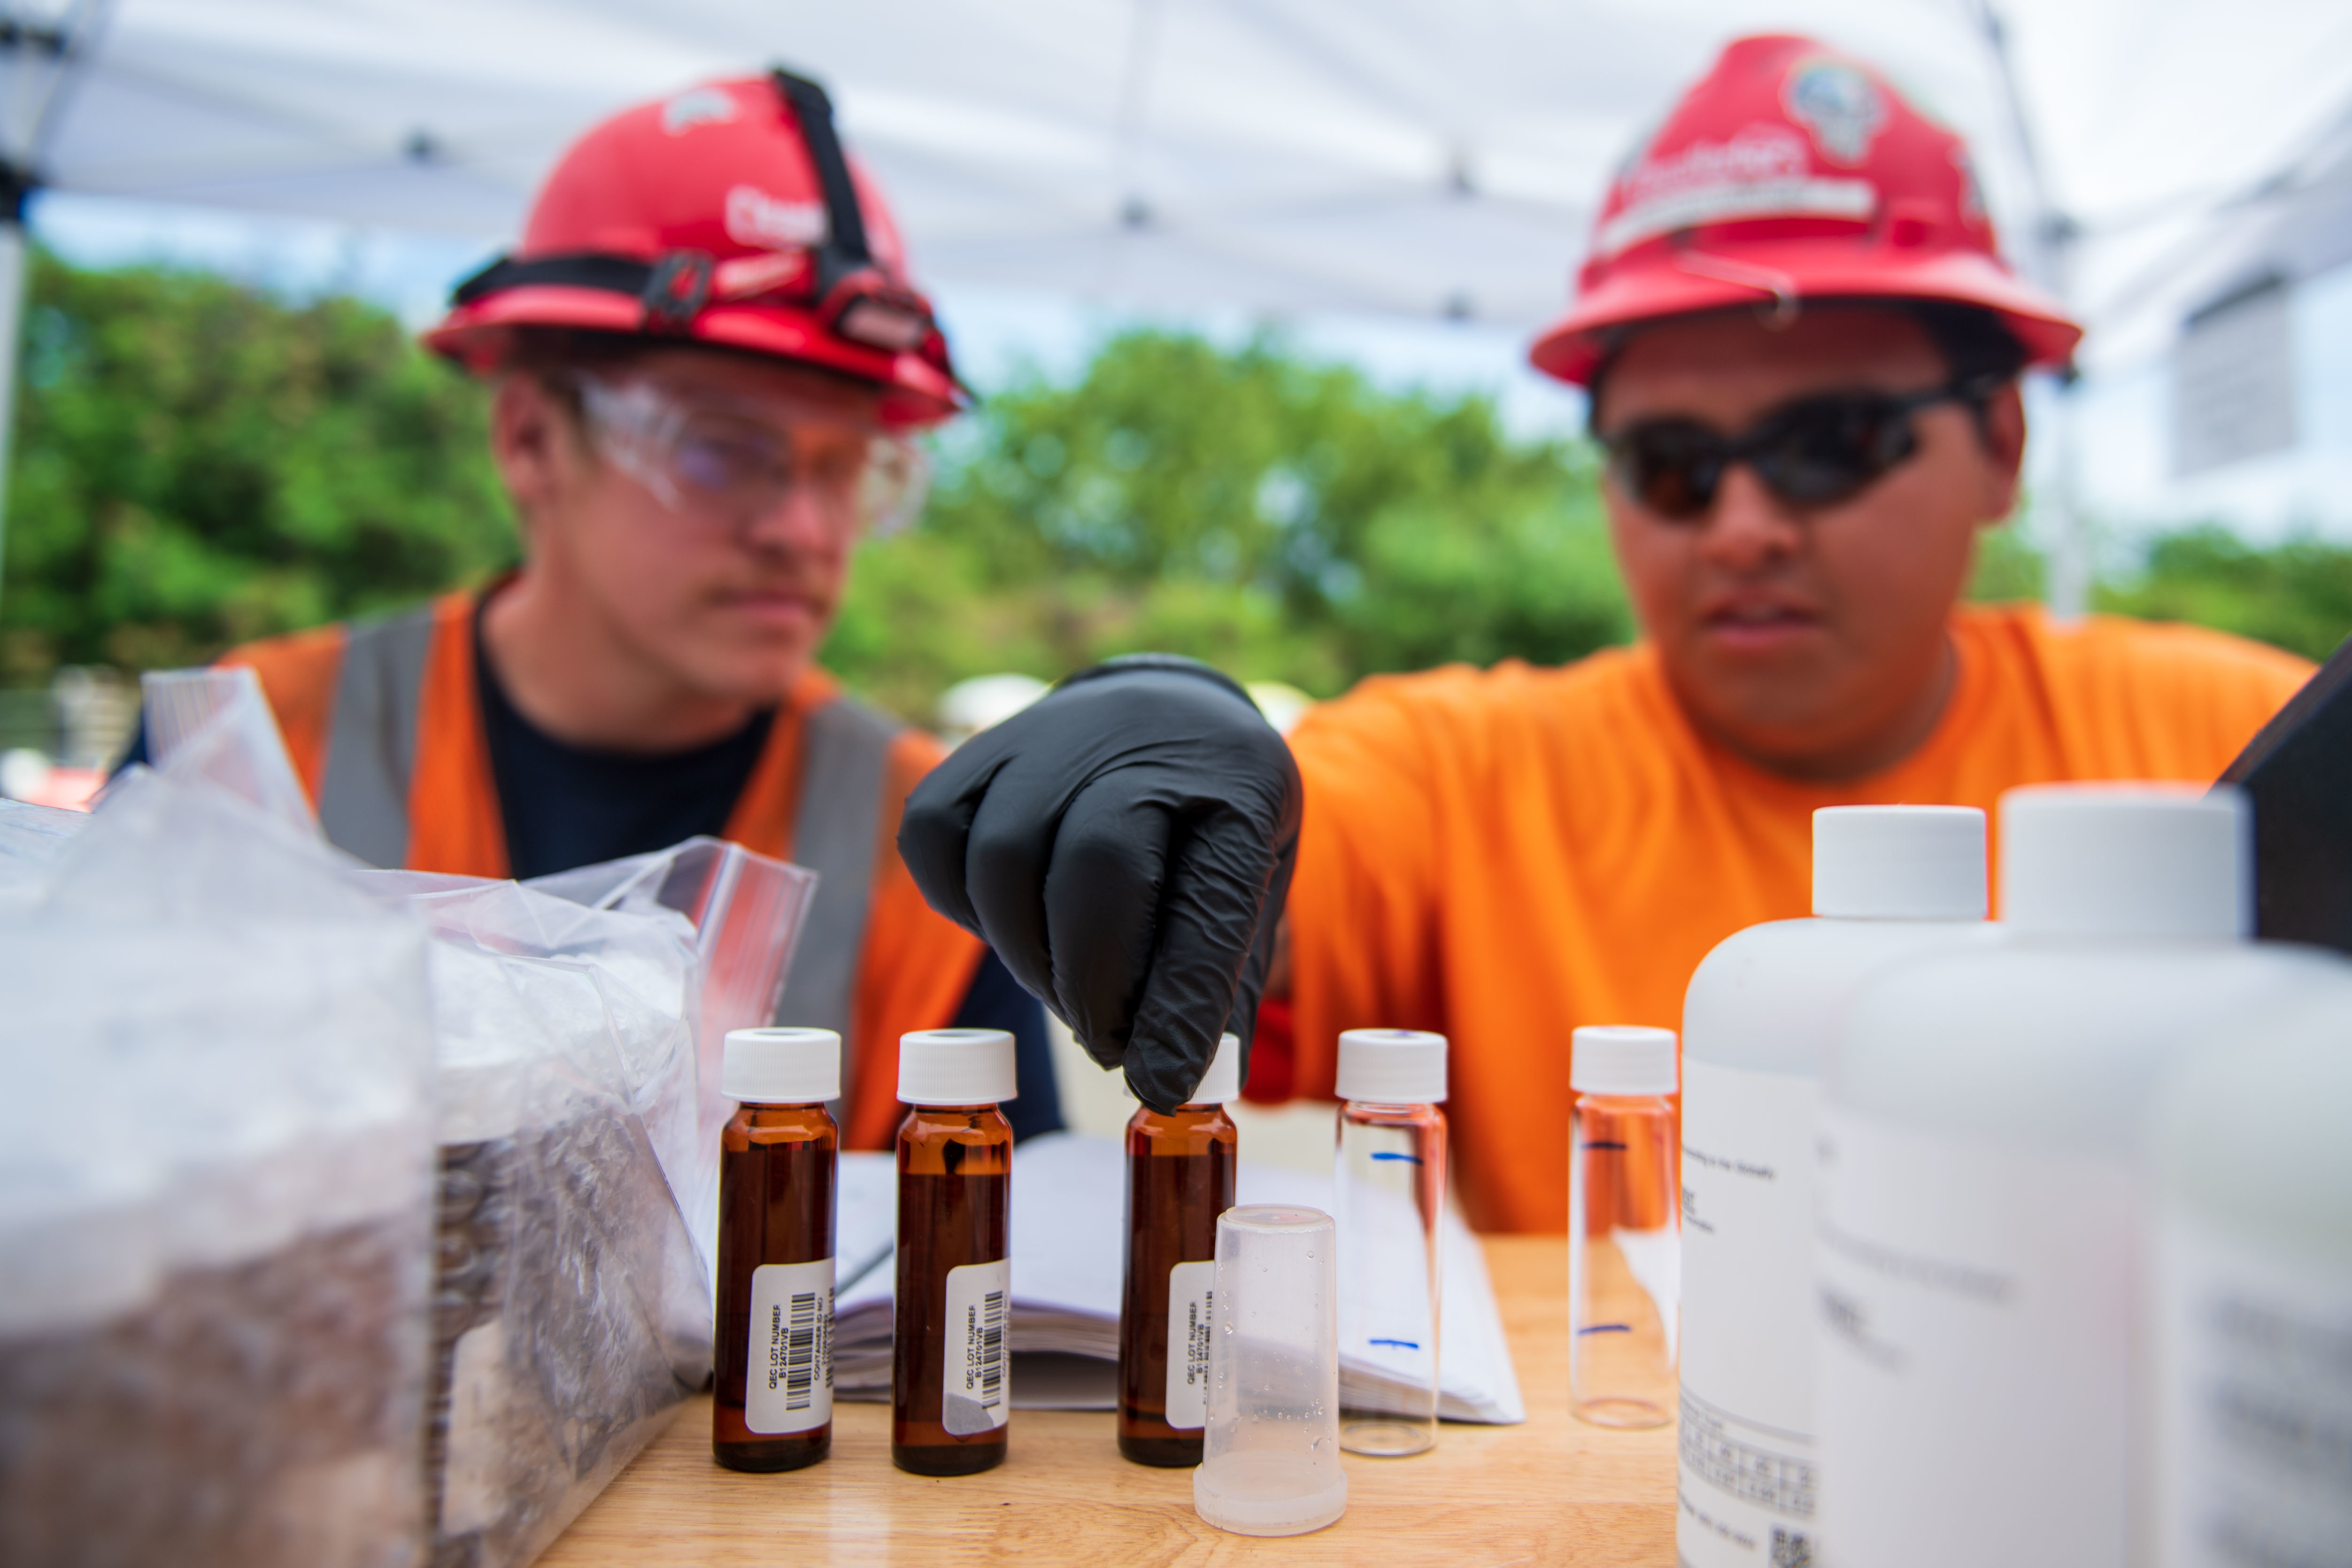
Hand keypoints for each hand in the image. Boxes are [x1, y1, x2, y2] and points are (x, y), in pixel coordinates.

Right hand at [900, 657, 1301, 1111]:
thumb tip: (1175, 1089)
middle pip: (1096, 866)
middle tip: (1108, 1043)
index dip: (1181, 1002)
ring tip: (1067, 986)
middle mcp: (1144, 739)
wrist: (1164, 722)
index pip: (1209, 897)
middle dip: (1093, 983)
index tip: (1162, 1086)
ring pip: (1003, 858)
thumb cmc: (1209, 831)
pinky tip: (1013, 924)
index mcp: (1240, 781)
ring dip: (1027, 954)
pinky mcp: (975, 749)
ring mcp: (1050, 734)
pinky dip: (962, 903)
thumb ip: (1216, 989)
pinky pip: (936, 837)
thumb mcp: (1250, 895)